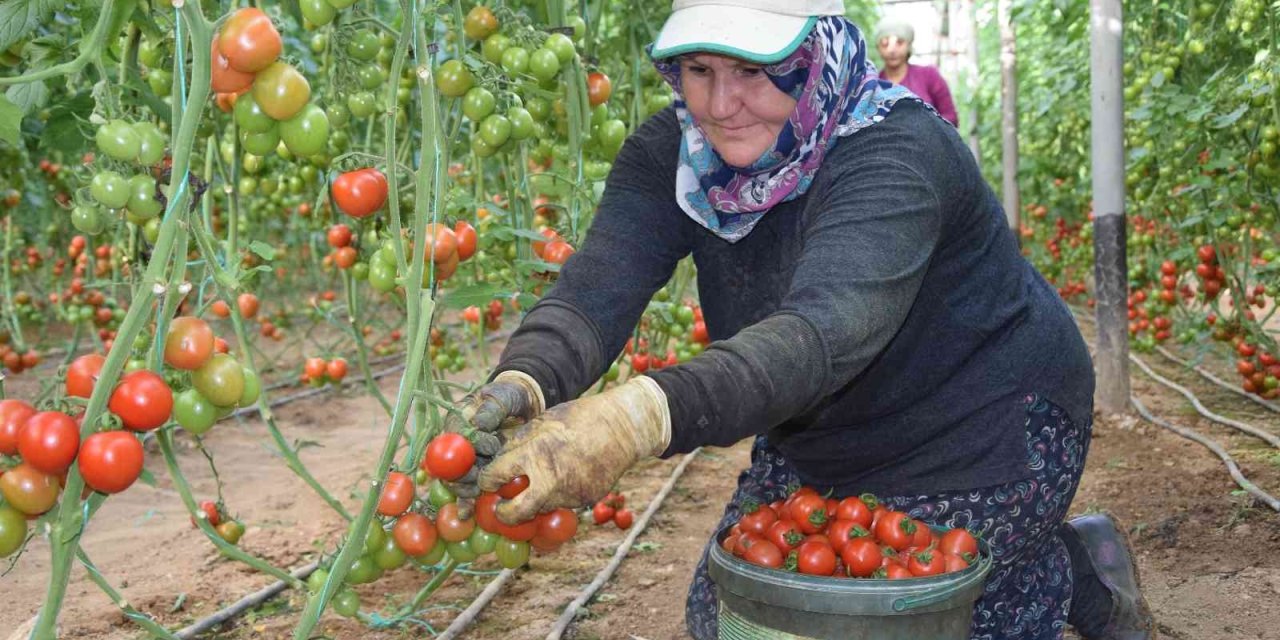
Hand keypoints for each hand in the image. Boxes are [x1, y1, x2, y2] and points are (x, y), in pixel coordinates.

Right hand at [442, 371, 542, 514]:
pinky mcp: (478, 471)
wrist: (520, 406)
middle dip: (465, 475)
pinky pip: (469, 489)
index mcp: (457, 422)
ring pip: (458, 480)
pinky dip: (467, 502)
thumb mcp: (502, 397)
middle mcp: (457, 443)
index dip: (466, 449)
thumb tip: (479, 424)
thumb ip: (491, 410)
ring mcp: (467, 459)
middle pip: (451, 465)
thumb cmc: (508, 398)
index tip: (491, 446)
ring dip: (467, 490)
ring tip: (478, 494)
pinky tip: (466, 515)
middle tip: (482, 477)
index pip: (453, 440)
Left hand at [477, 377, 670, 523]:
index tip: (489, 482)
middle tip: (501, 509)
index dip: (487, 481)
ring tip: (540, 482)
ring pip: (540, 508)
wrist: (623, 428)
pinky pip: (563, 503)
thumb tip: (498, 461)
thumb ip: (518, 443)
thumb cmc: (579, 418)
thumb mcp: (542, 422)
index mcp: (533, 454)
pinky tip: (567, 476)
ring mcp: (568, 494)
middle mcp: (549, 480)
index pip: (495, 477)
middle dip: (503, 515)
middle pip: (515, 513)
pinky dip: (558, 494)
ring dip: (534, 500)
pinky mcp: (584, 500)